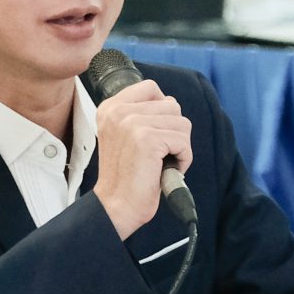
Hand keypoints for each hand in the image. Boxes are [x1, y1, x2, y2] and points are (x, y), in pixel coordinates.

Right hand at [95, 80, 192, 237]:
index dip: (163, 110)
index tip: (156, 134)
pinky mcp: (147, 139)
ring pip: (181, 123)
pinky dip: (183, 159)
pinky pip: (183, 141)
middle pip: (171, 106)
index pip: (151, 88)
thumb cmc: (125, 176)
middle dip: (173, 132)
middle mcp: (118, 111)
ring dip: (179, 147)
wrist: (116, 206)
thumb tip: (171, 103)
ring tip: (161, 163)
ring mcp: (132, 123)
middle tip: (158, 154)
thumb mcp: (123, 135)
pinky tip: (165, 170)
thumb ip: (140, 114)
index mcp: (110, 108)